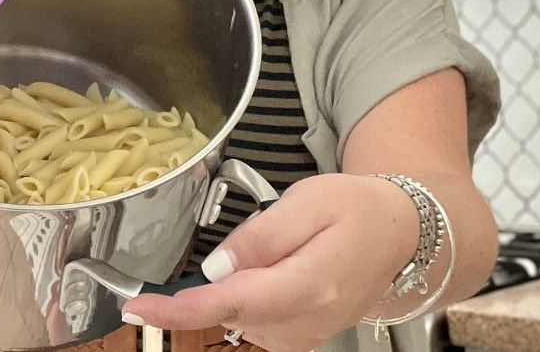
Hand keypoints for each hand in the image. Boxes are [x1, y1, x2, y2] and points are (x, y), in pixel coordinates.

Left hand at [121, 174, 419, 351]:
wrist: (401, 235)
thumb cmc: (359, 211)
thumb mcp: (308, 202)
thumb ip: (258, 236)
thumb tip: (215, 268)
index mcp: (306, 285)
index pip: (226, 303)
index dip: (176, 309)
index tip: (137, 307)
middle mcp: (305, 321)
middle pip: (228, 308)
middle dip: (220, 277)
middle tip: (265, 235)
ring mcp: (304, 334)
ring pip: (238, 314)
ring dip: (239, 283)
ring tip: (285, 247)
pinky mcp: (300, 336)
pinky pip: (254, 318)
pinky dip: (251, 294)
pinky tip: (279, 269)